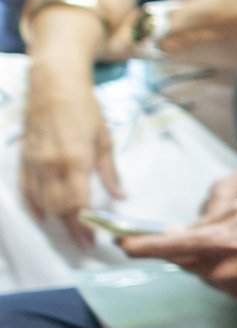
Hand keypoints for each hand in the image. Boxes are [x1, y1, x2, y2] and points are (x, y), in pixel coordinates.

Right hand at [17, 68, 117, 241]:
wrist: (53, 84)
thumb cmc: (85, 109)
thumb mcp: (105, 138)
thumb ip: (110, 171)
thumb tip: (120, 197)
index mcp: (76, 161)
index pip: (79, 203)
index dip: (85, 225)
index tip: (94, 240)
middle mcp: (52, 165)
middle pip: (60, 207)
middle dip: (72, 228)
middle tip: (84, 243)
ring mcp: (34, 162)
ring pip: (42, 201)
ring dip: (55, 220)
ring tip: (69, 232)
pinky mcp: (23, 158)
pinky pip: (24, 188)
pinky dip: (33, 205)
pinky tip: (42, 216)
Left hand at [121, 200, 236, 302]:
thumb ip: (206, 224)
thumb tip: (176, 235)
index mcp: (216, 243)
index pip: (163, 249)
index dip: (138, 246)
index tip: (121, 244)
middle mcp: (221, 271)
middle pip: (185, 262)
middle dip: (186, 249)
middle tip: (208, 233)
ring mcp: (236, 288)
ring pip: (205, 274)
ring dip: (210, 260)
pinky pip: (226, 284)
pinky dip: (230, 271)